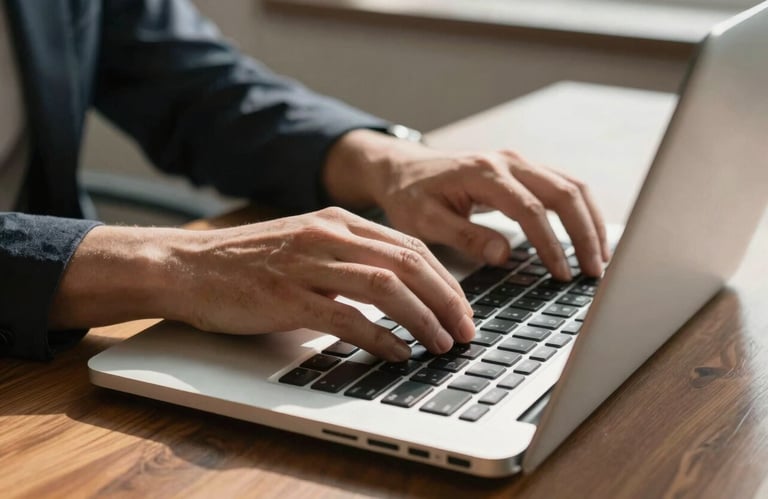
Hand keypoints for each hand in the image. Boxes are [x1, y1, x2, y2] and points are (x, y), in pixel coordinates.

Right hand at [50, 208, 473, 361]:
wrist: (186, 266)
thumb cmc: (247, 262)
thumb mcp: (306, 245)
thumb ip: (348, 258)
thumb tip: (398, 288)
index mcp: (338, 221)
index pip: (409, 246)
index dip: (444, 279)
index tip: (462, 307)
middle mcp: (328, 236)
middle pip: (407, 264)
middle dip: (445, 300)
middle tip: (464, 330)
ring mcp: (307, 264)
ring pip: (385, 286)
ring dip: (421, 319)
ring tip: (439, 344)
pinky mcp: (286, 296)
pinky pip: (345, 317)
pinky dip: (378, 337)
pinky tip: (396, 353)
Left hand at [324, 130, 609, 280]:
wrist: (403, 169)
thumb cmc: (410, 196)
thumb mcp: (425, 220)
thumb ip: (464, 235)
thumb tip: (504, 254)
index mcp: (482, 173)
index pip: (529, 210)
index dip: (550, 244)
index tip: (561, 274)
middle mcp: (507, 162)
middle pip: (563, 192)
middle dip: (584, 233)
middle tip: (594, 271)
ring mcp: (518, 162)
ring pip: (570, 186)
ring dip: (590, 221)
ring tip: (599, 258)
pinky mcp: (522, 170)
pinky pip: (562, 187)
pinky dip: (579, 212)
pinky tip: (586, 238)